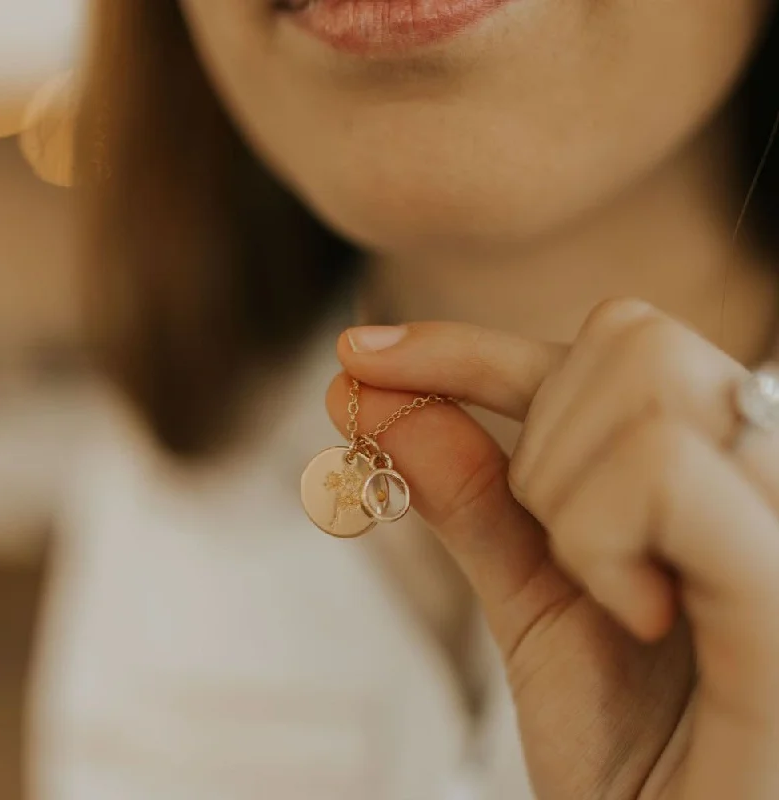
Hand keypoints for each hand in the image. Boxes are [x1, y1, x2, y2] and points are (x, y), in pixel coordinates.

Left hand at [327, 299, 778, 799]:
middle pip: (632, 337)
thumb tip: (372, 393)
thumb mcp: (536, 603)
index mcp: (720, 468)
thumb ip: (471, 492)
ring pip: (646, 382)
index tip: (359, 355)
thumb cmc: (635, 751)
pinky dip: (602, 534)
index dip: (471, 344)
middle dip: (546, 446)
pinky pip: (665, 469)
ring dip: (570, 496)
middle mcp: (771, 470)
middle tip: (566, 557)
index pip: (604, 341)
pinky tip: (640, 616)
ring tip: (616, 600)